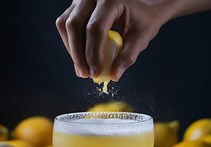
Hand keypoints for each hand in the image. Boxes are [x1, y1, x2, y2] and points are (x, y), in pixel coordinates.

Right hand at [55, 0, 175, 80]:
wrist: (145, 3)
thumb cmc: (145, 17)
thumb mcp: (141, 37)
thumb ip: (128, 56)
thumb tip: (114, 75)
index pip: (95, 28)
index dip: (93, 53)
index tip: (96, 72)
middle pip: (75, 25)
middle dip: (78, 53)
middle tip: (85, 73)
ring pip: (66, 24)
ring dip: (72, 49)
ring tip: (82, 67)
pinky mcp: (77, 5)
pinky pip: (66, 23)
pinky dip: (71, 42)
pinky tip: (81, 56)